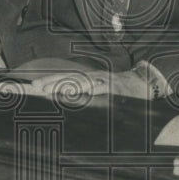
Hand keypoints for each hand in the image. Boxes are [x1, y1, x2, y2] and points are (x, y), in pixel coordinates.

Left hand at [30, 68, 149, 99]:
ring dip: (64, 85)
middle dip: (51, 82)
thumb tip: (65, 101)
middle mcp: (93, 78)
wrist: (144, 84)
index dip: (50, 82)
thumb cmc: (120, 93)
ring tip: (50, 89)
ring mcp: (103, 82)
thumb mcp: (100, 95)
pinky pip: (98, 88)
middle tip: (35, 87)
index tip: (34, 86)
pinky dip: (87, 89)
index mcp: (88, 80)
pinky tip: (77, 91)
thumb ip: (85, 98)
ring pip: (81, 82)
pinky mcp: (113, 87)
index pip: (65, 79)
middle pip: (69, 78)